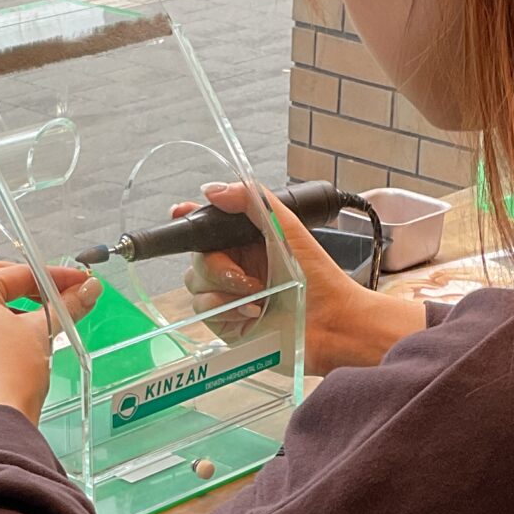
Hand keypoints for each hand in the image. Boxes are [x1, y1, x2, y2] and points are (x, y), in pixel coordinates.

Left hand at [0, 258, 99, 422]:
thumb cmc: (13, 371)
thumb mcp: (44, 330)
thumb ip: (67, 304)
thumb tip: (88, 289)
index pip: (17, 274)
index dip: (53, 276)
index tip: (76, 282)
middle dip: (25, 285)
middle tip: (54, 290)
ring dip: (8, 309)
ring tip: (38, 320)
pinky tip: (8, 344)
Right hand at [183, 183, 425, 374]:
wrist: (331, 321)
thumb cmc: (317, 277)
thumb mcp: (286, 228)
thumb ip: (252, 201)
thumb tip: (212, 190)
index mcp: (244, 242)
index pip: (206, 225)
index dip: (189, 219)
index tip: (181, 213)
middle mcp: (233, 267)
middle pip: (196, 257)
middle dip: (216, 264)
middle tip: (248, 275)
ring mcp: (227, 296)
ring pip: (194, 284)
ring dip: (224, 288)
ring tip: (258, 295)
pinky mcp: (225, 323)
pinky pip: (202, 310)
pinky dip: (225, 309)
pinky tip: (253, 312)